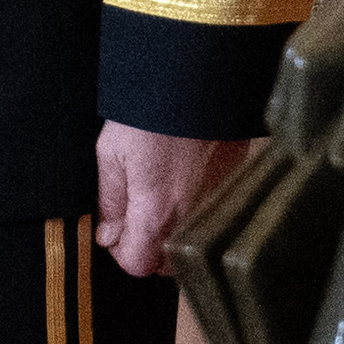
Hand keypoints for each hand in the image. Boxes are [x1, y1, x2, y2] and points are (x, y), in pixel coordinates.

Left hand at [96, 122, 253, 280]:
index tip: (116, 230)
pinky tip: (184, 182)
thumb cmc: (149, 113)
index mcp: (156, 212)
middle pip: (167, 263)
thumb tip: (108, 235)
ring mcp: (217, 204)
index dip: (121, 251)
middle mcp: (191, 218)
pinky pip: (212, 217)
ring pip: (191, 244)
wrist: (198, 79)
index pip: (138, 265)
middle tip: (134, 215)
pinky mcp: (235, 185)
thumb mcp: (111, 153)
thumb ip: (110, 201)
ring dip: (172, 233)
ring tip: (160, 197)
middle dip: (147, 247)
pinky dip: (196, 212)